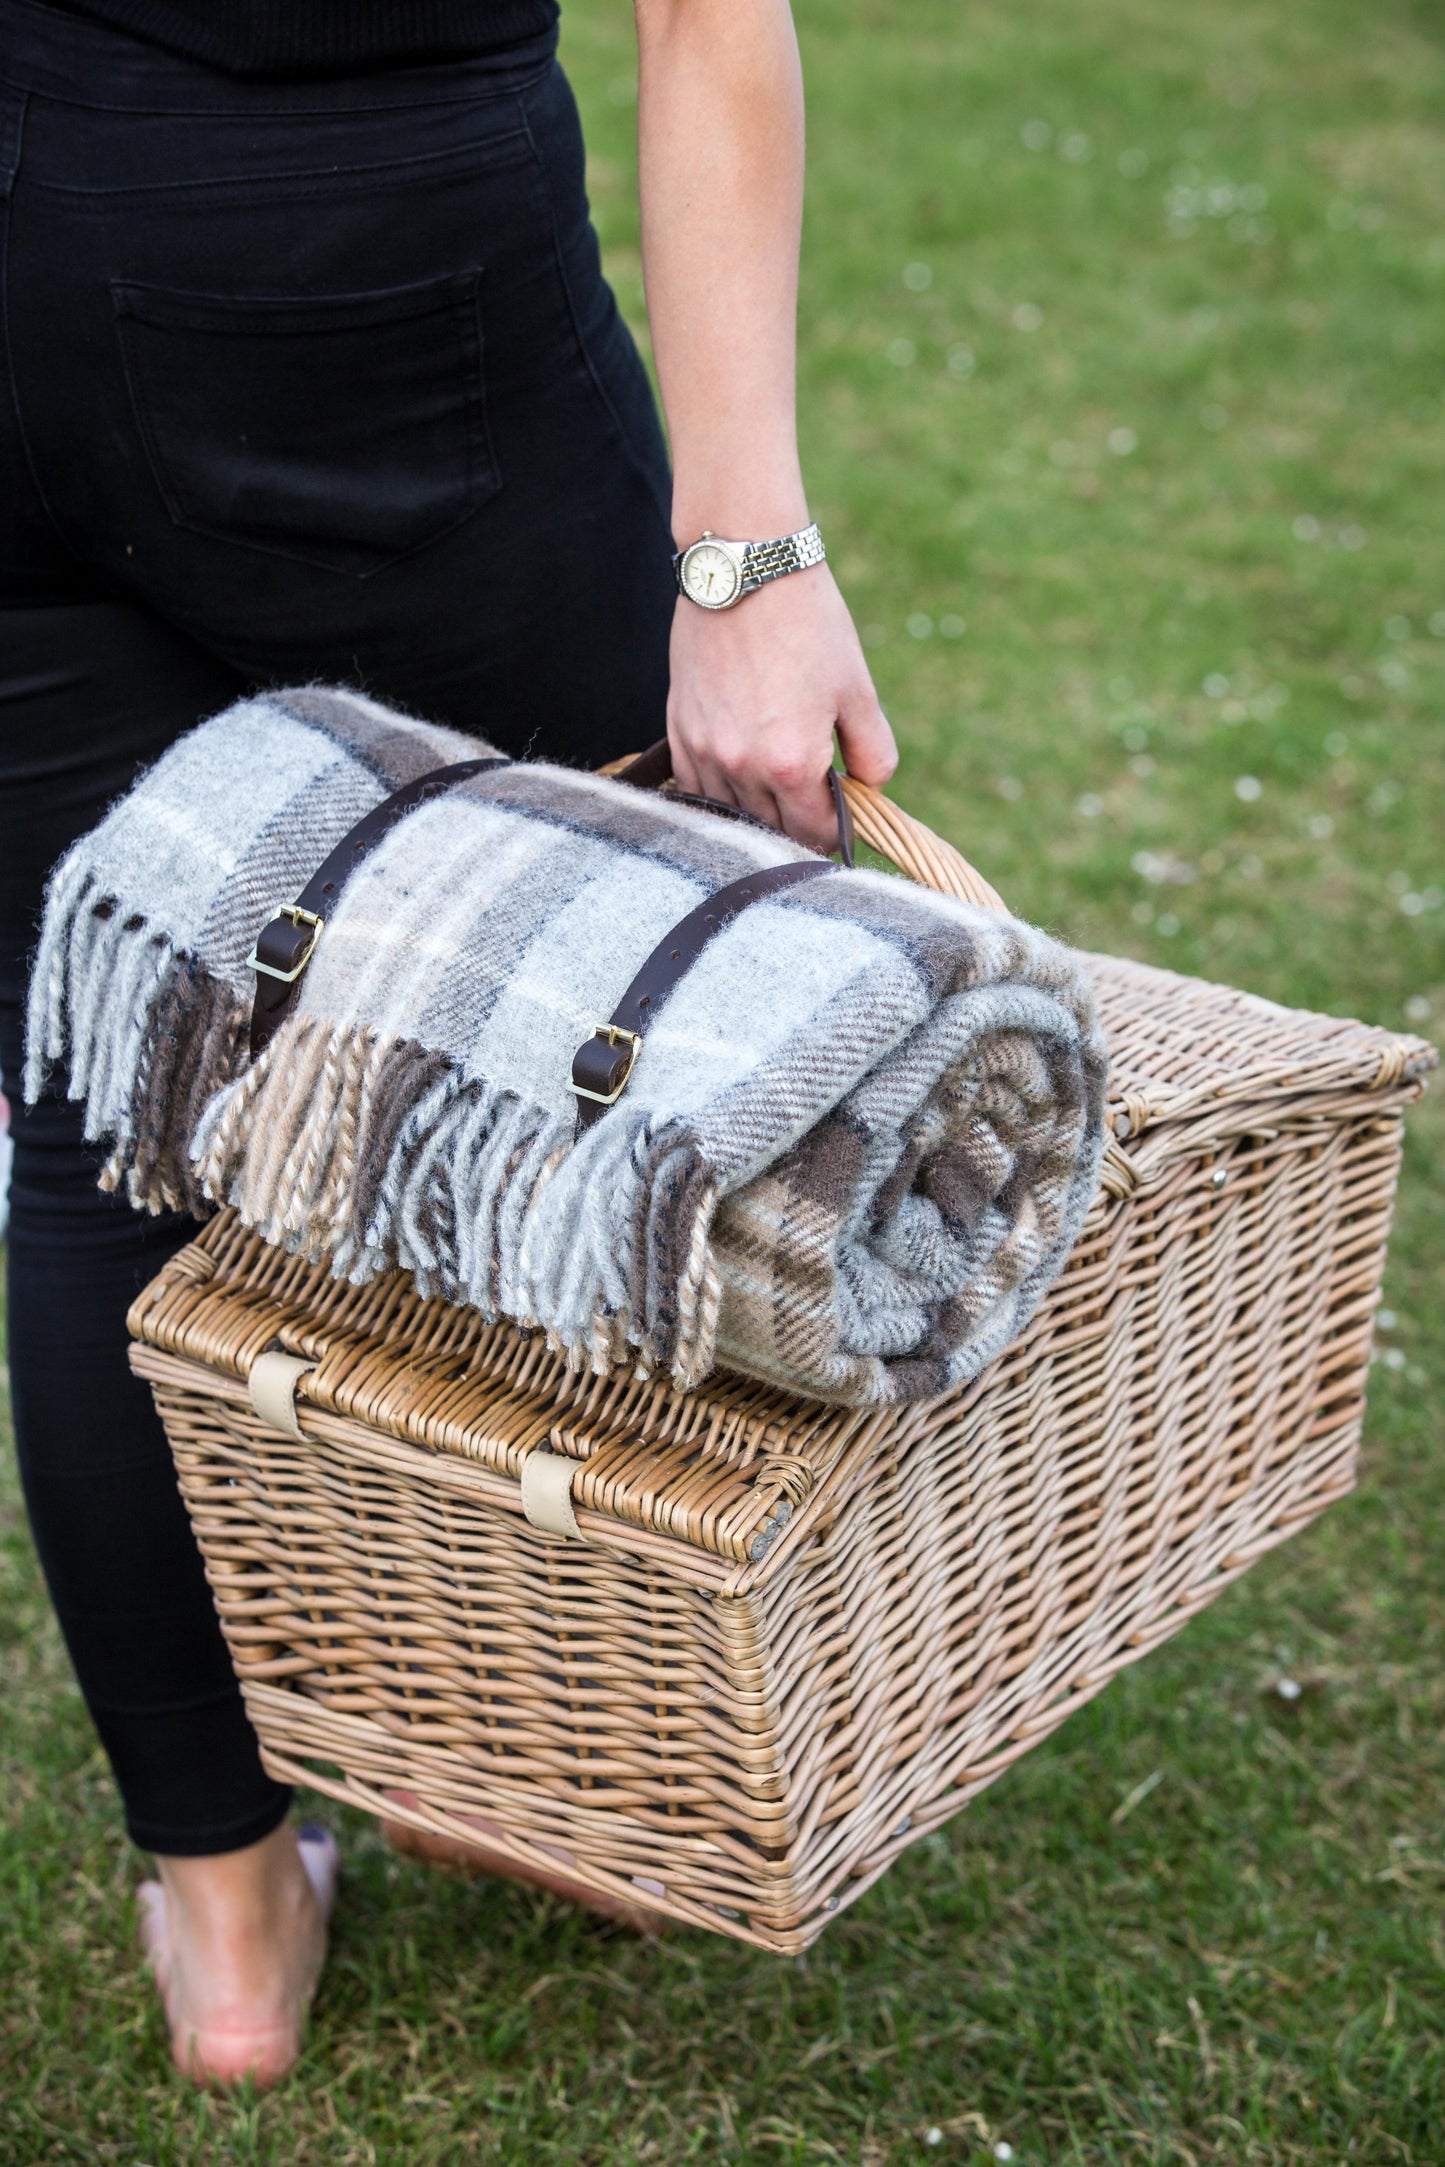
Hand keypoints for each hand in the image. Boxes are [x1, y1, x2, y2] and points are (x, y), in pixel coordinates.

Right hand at [667, 564, 897, 854]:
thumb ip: (872, 751)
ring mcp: (703, 751)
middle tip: (815, 810)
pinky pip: (693, 787)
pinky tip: (738, 783)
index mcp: (791, 763)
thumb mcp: (858, 688)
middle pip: (771, 831)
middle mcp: (741, 767)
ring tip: (778, 796)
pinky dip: (718, 794)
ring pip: (730, 815)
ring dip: (757, 813)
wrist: (747, 569)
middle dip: (798, 826)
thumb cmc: (809, 624)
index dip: (834, 834)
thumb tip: (871, 788)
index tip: (843, 824)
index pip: (814, 833)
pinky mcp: (678, 730)